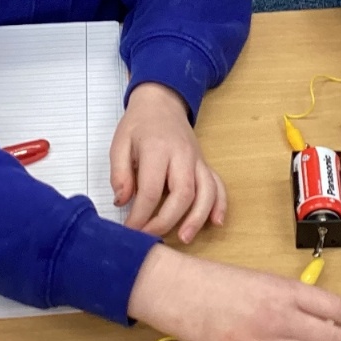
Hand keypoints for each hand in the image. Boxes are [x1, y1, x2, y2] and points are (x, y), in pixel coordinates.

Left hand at [111, 82, 225, 243]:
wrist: (162, 102)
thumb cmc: (139, 124)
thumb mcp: (119, 143)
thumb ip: (119, 173)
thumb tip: (122, 202)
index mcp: (157, 148)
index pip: (152, 189)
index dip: (141, 215)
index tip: (130, 230)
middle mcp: (182, 155)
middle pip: (183, 193)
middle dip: (167, 221)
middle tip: (151, 238)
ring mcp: (197, 160)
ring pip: (206, 191)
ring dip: (198, 217)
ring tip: (185, 238)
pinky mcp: (205, 164)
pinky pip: (218, 184)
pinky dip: (220, 204)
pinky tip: (216, 222)